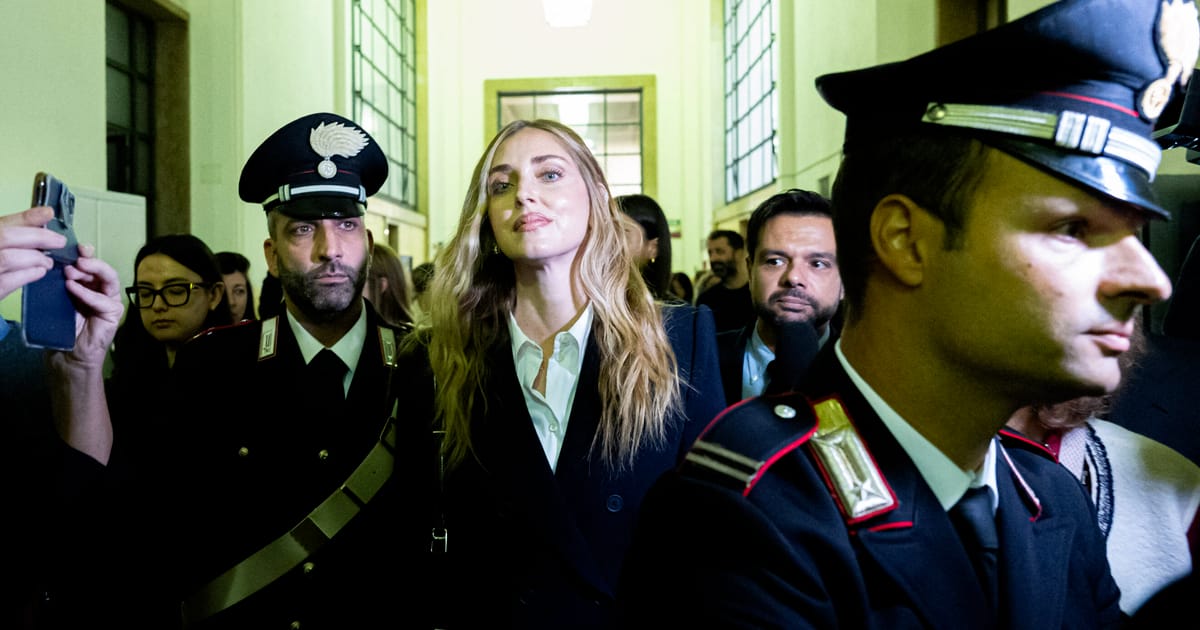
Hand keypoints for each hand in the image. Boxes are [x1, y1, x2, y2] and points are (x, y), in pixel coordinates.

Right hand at [0, 206, 65, 301]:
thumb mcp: (3, 241)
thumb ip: (19, 229)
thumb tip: (46, 214)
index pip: (3, 223)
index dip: (27, 218)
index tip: (48, 213)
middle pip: (6, 237)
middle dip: (38, 237)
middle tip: (59, 241)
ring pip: (9, 258)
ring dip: (36, 258)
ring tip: (48, 261)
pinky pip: (10, 281)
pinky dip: (30, 274)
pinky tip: (40, 271)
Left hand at [58, 243, 123, 367]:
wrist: (68, 354)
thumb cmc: (63, 328)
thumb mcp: (60, 299)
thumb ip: (64, 283)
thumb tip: (57, 263)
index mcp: (90, 285)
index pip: (91, 266)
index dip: (86, 255)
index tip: (75, 247)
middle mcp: (102, 291)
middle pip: (103, 269)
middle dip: (90, 260)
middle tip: (75, 259)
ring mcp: (110, 302)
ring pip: (109, 279)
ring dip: (92, 271)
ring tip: (73, 270)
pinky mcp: (113, 314)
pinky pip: (102, 300)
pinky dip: (87, 293)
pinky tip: (72, 288)